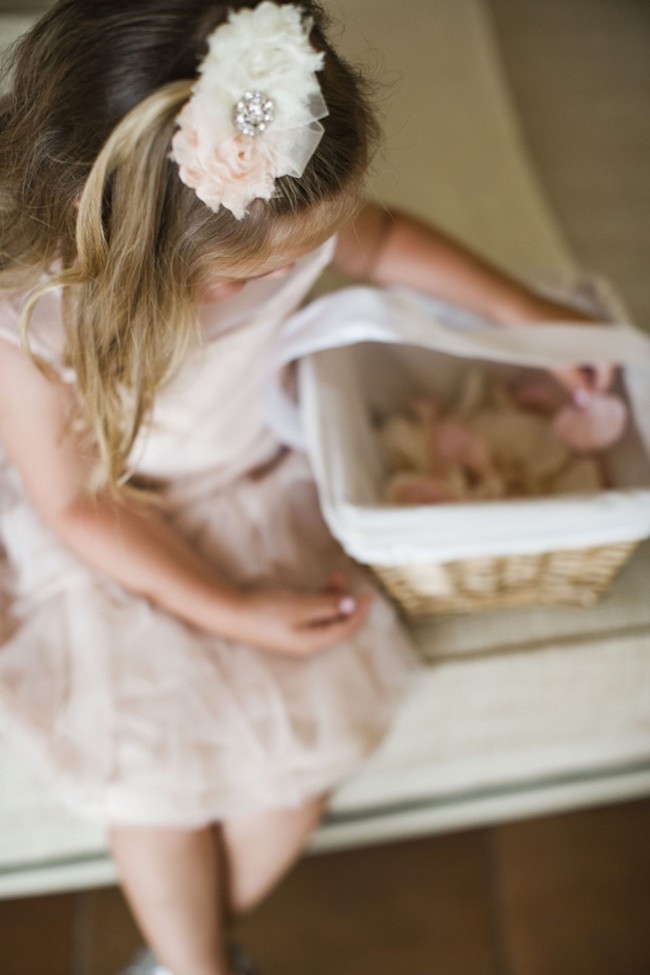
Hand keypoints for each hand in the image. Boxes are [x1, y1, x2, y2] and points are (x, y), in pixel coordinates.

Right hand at [226, 572, 372, 658]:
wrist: (230, 612)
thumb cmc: (266, 608)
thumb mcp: (301, 604)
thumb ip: (328, 605)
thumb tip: (350, 606)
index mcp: (313, 641)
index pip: (345, 629)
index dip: (359, 612)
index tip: (369, 595)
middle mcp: (306, 642)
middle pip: (336, 624)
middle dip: (344, 601)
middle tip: (341, 577)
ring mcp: (295, 635)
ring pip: (323, 617)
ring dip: (331, 598)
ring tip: (332, 578)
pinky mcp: (285, 625)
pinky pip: (310, 615)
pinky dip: (317, 601)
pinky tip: (316, 588)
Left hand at [515, 295, 615, 398]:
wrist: (519, 308)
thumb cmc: (539, 335)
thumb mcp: (558, 362)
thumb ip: (575, 382)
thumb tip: (586, 400)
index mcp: (599, 335)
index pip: (609, 366)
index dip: (599, 384)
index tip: (587, 397)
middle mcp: (597, 326)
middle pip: (603, 359)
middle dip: (591, 377)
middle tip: (577, 391)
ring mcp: (586, 321)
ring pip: (592, 351)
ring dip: (583, 367)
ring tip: (567, 377)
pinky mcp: (574, 319)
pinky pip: (583, 341)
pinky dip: (577, 355)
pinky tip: (562, 362)